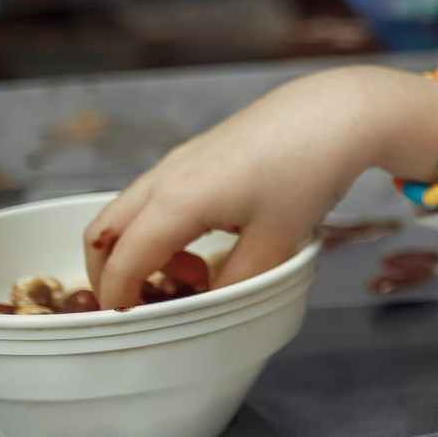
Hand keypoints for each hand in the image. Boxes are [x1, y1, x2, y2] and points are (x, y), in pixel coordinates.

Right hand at [83, 67, 437, 308]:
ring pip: (128, 212)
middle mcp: (165, 178)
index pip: (124, 261)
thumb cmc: (307, 172)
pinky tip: (208, 240)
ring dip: (141, 249)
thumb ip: (236, 282)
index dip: (118, 298)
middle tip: (143, 303)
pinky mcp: (196, 154)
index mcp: (177, 202)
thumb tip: (210, 303)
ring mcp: (178, 161)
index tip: (127, 322)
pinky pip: (156, 197)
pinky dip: (161, 227)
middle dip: (109, 273)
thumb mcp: (275, 243)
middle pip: (103, 232)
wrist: (333, 113)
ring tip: (195, 272)